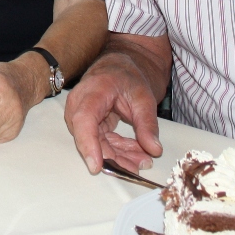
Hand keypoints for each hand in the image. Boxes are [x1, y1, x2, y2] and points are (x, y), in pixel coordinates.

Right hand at [64, 57, 162, 175]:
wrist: (118, 68)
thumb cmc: (127, 76)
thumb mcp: (143, 97)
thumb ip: (148, 123)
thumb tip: (155, 150)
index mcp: (92, 91)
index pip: (84, 120)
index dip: (88, 144)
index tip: (96, 166)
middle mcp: (80, 105)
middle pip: (91, 138)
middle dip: (115, 157)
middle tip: (139, 166)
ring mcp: (81, 116)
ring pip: (97, 144)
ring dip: (120, 156)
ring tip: (144, 161)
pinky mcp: (88, 126)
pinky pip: (103, 143)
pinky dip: (120, 150)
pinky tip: (137, 155)